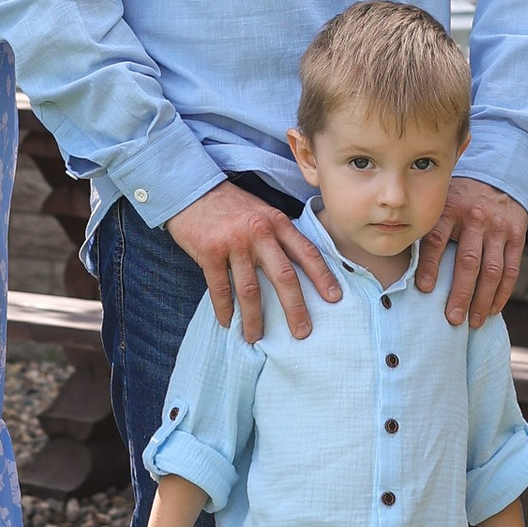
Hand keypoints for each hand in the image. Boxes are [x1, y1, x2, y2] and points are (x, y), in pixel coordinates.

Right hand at [166, 180, 341, 343]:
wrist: (192, 189)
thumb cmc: (230, 205)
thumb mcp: (262, 213)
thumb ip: (279, 235)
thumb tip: (298, 268)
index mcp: (277, 223)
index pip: (306, 252)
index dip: (322, 277)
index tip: (334, 298)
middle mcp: (258, 233)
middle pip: (283, 276)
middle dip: (295, 308)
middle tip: (302, 332)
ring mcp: (233, 243)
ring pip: (250, 290)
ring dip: (254, 318)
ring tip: (256, 337)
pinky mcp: (209, 252)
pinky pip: (219, 288)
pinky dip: (224, 309)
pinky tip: (228, 322)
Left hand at [413, 171, 527, 326]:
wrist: (497, 176)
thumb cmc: (458, 198)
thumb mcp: (440, 203)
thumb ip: (427, 227)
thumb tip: (400, 259)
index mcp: (450, 209)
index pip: (437, 240)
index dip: (429, 265)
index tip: (423, 289)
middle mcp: (476, 218)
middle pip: (468, 262)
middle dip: (460, 294)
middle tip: (452, 320)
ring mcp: (499, 228)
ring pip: (492, 271)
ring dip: (482, 300)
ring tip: (472, 322)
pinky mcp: (517, 236)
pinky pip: (511, 269)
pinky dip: (502, 293)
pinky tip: (491, 310)